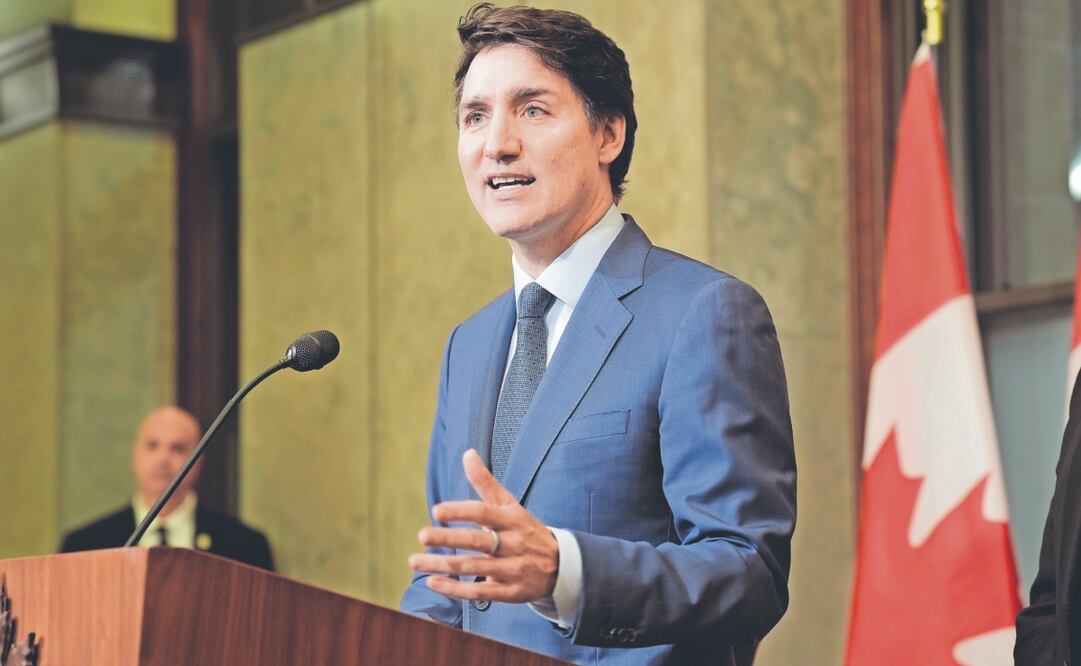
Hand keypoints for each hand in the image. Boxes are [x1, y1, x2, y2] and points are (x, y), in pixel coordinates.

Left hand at [408, 449, 559, 603]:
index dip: (460, 511)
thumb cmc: (525, 530)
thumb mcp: (510, 504)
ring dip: (442, 565)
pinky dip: (454, 589)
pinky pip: (479, 593)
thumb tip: (467, 454)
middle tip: (422, 535)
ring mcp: (512, 570)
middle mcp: (512, 544)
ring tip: (415, 560)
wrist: (560, 565)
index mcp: (511, 520)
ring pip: (473, 567)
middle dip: (448, 539)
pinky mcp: (510, 592)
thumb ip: (486, 482)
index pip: (484, 513)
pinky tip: (433, 582)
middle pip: (477, 541)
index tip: (437, 510)